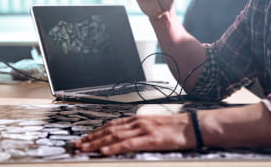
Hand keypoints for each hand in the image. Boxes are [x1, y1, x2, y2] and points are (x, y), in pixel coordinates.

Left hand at [75, 113, 194, 155]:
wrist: (193, 126)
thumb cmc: (175, 128)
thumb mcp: (153, 126)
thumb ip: (138, 130)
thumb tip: (125, 137)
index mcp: (138, 119)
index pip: (111, 125)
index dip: (96, 132)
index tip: (84, 138)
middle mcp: (137, 122)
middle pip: (109, 130)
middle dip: (91, 138)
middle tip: (78, 145)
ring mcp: (143, 130)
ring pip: (115, 136)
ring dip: (98, 143)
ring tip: (85, 148)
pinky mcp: (151, 139)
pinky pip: (129, 144)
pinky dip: (115, 147)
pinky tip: (105, 151)